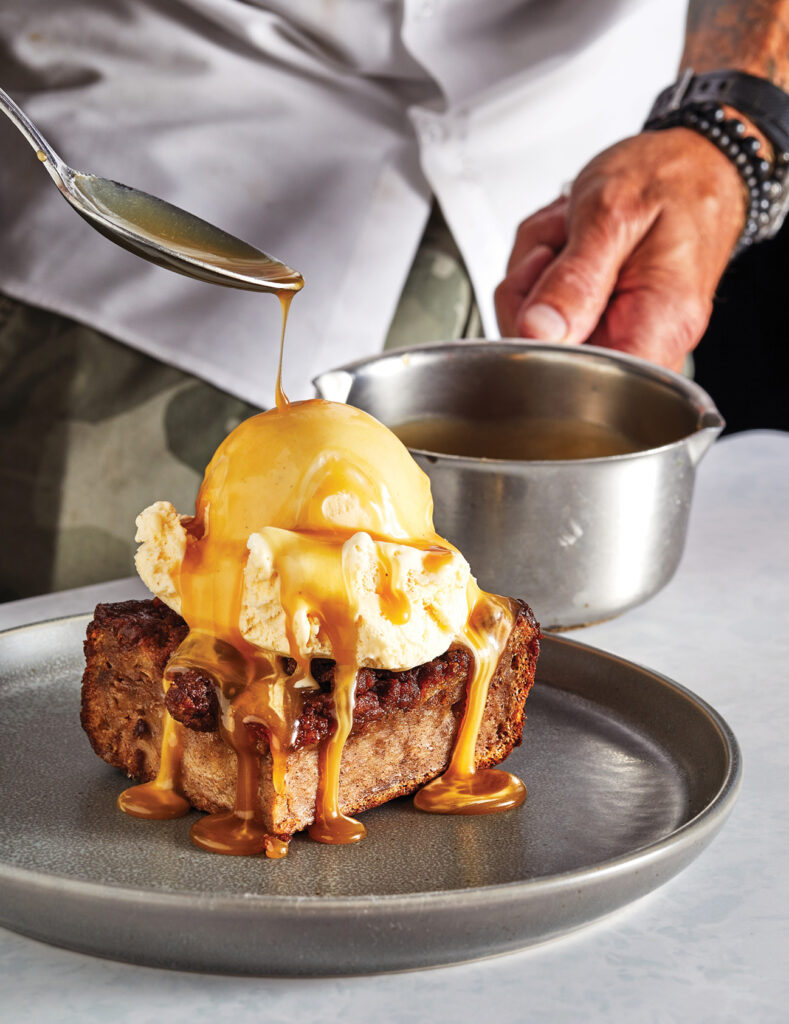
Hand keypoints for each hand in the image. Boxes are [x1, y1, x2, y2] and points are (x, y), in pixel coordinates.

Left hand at [494, 128, 746, 371]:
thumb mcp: (612, 215)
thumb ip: (574, 279)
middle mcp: (642, 342)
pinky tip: (565, 244)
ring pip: (535, 333)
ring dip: (533, 275)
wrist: (694, 164)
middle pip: (548, 359)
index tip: (541, 305)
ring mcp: (617, 336)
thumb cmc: (671, 181)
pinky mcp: (597, 325)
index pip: (591, 384)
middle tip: (557, 248)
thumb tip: (538, 333)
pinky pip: (541, 314)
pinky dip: (540, 273)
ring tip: (567, 236)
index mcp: (658, 326)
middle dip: (531, 296)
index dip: (545, 353)